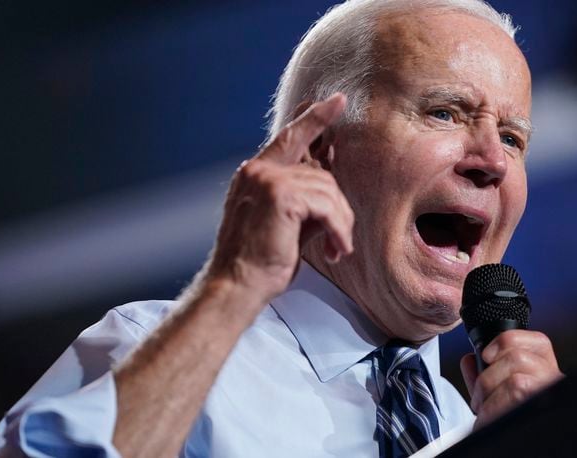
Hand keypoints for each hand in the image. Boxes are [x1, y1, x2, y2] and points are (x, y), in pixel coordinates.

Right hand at [205, 93, 353, 303]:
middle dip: (339, 208)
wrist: (236, 286)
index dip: (316, 117)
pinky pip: (328, 205)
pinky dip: (338, 230)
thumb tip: (333, 181)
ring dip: (340, 223)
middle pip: (321, 173)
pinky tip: (334, 250)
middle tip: (340, 238)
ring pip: (328, 189)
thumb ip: (307, 198)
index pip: (290, 137)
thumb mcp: (287, 223)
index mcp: (255, 174)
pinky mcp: (280, 195)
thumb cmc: (259, 262)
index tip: (338, 101)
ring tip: (335, 248)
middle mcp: (258, 170)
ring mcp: (267, 179)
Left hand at [460, 330, 562, 427]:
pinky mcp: (539, 410)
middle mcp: (553, 382)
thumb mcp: (494, 394)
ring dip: (489, 395)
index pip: (538, 341)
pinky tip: (489, 420)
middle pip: (518, 357)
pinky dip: (492, 410)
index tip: (487, 355)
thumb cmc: (505, 423)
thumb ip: (482, 374)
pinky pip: (514, 399)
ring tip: (485, 410)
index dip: (508, 341)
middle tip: (481, 396)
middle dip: (488, 376)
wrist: (505, 446)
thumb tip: (469, 359)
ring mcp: (549, 396)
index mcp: (546, 371)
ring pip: (516, 380)